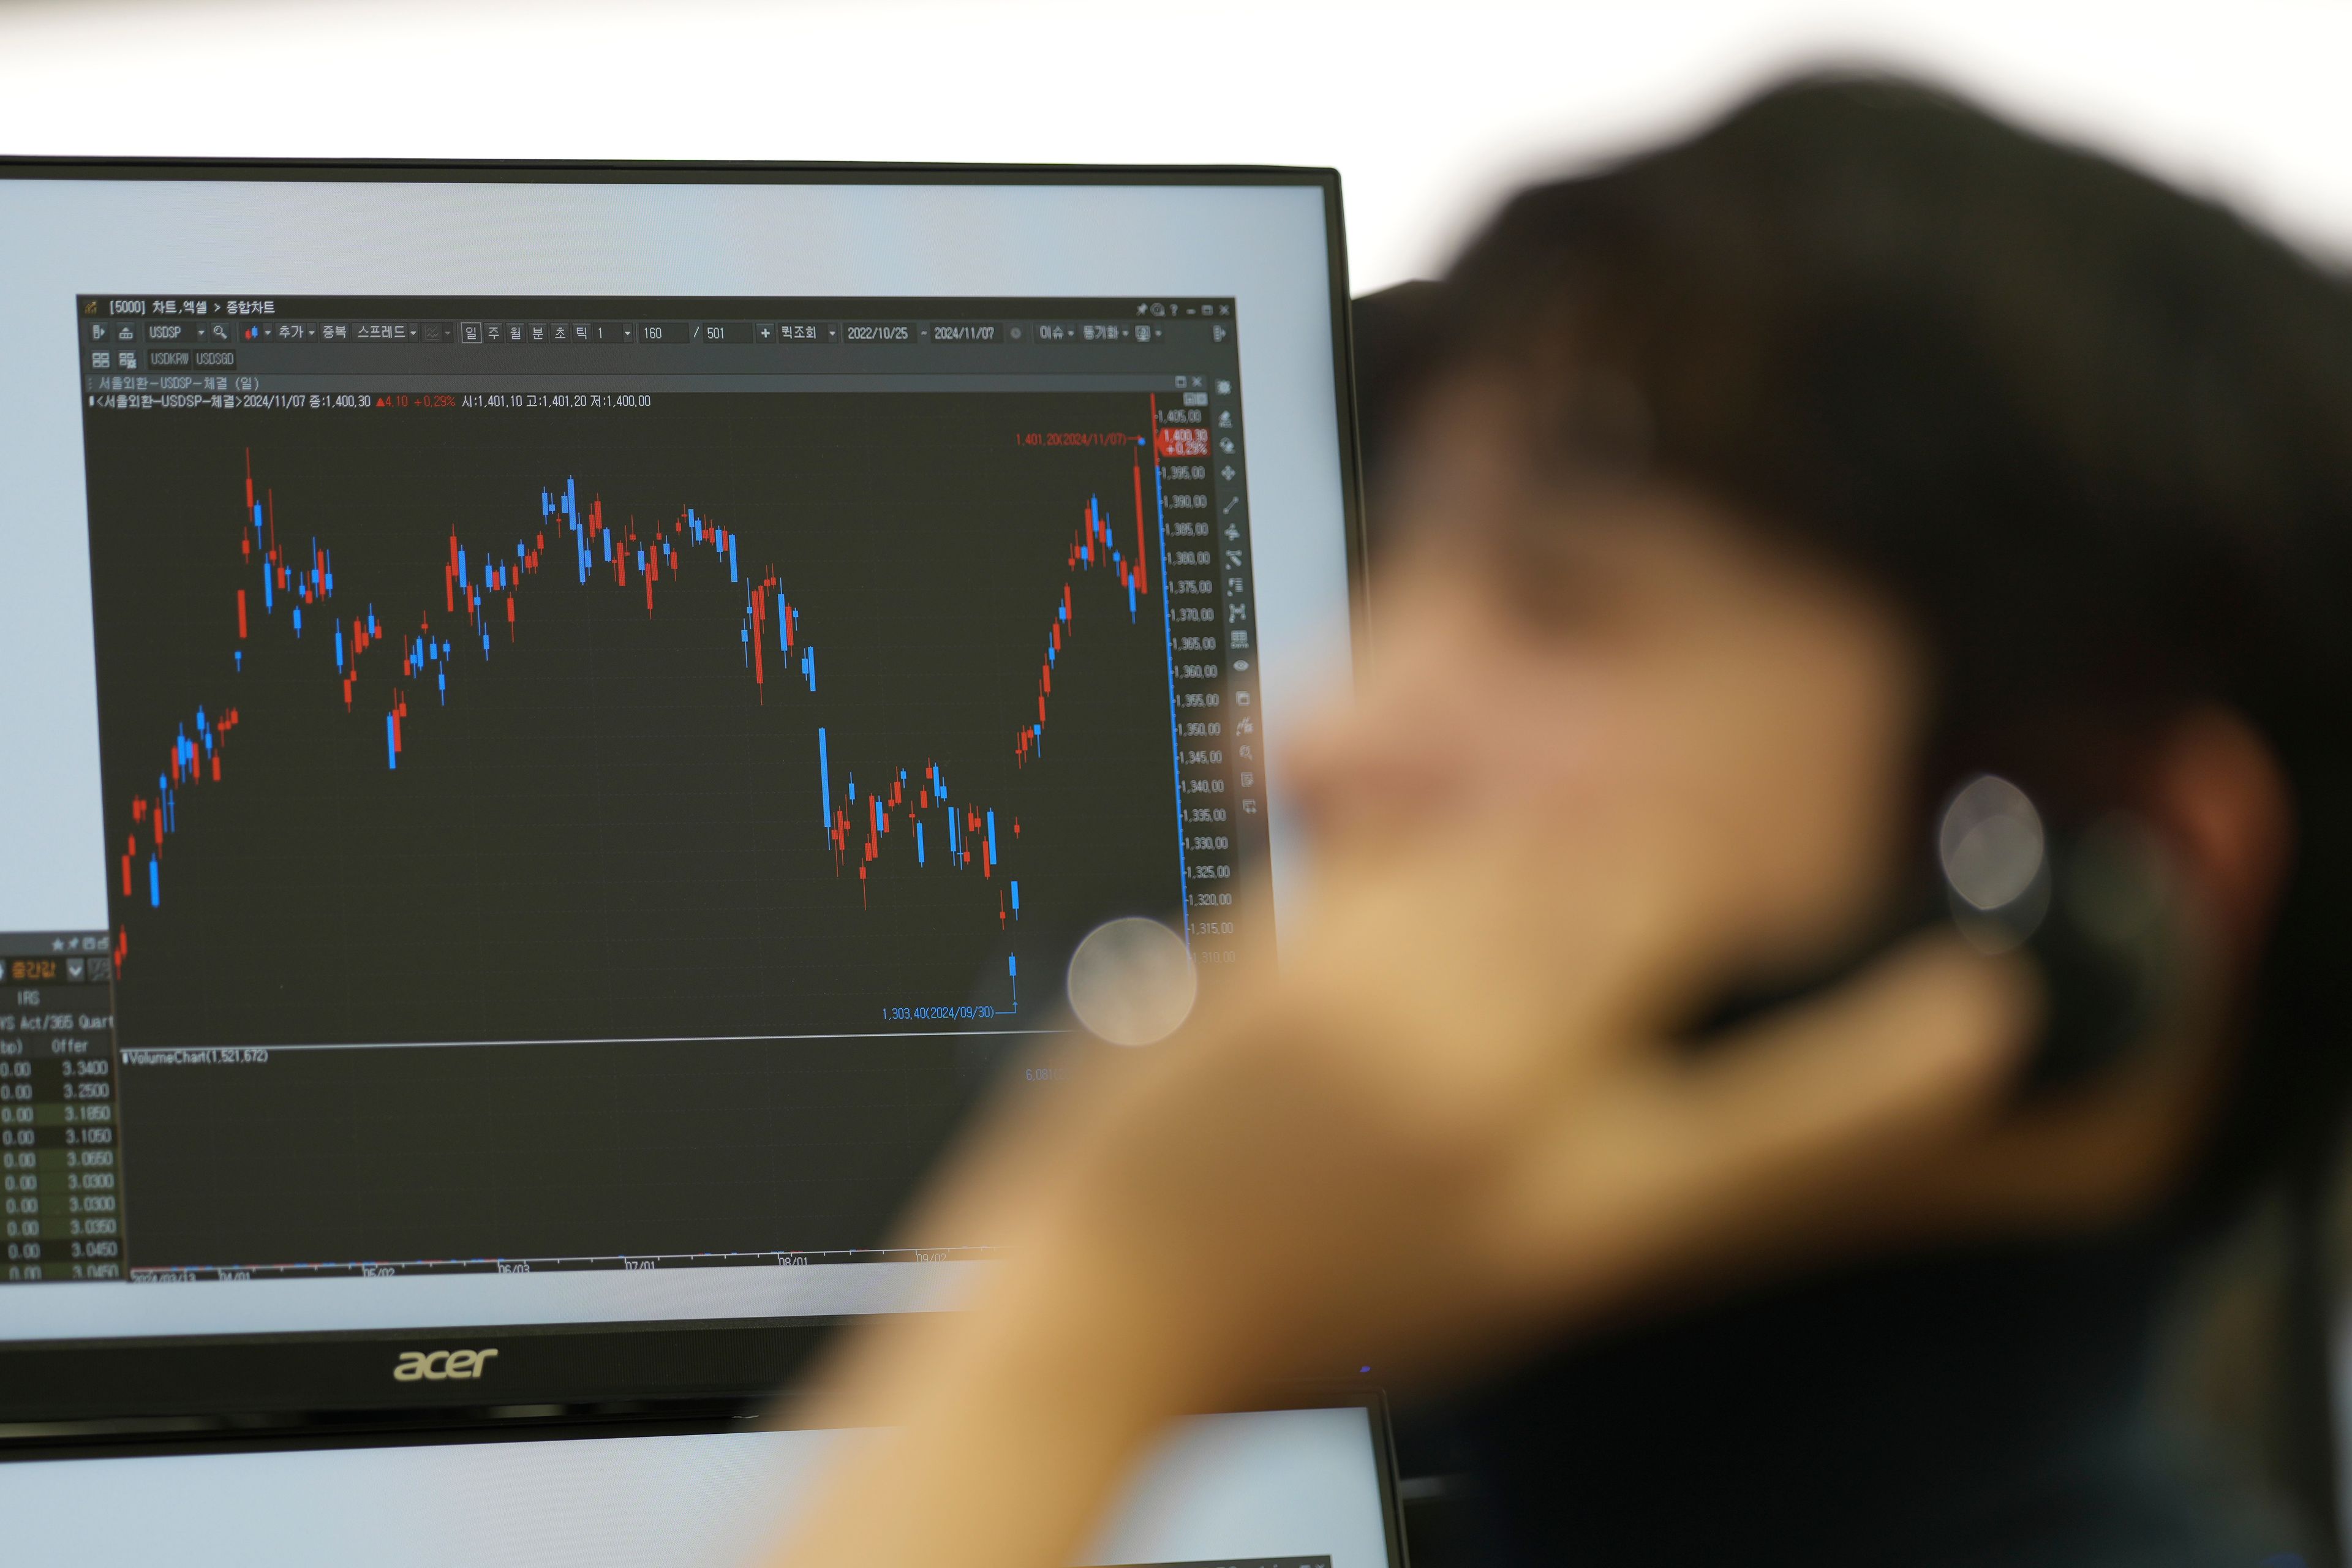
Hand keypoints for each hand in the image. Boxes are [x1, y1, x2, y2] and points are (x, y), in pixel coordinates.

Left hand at [764, 813, 2037, 1567]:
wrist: (1096, 1296)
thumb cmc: (1300, 1320)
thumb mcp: (1503, 1294)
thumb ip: (1623, 1176)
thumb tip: (1696, 1078)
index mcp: (1560, 1219)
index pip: (1792, 1126)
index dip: (1906, 1062)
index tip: (1978, 1013)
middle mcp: (1482, 1096)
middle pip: (1663, 909)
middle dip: (1700, 884)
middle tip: (1688, 902)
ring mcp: (1372, 1003)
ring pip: (1533, 845)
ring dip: (1570, 847)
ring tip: (1534, 906)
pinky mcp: (1282, 940)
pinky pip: (1408, 847)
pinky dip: (1449, 853)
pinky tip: (1424, 916)